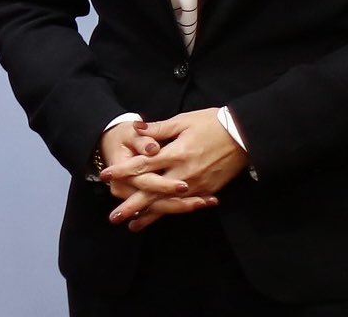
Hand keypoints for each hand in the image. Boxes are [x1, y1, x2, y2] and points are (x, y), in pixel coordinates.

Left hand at [101, 109, 246, 231]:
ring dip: (149, 216)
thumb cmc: (211, 123)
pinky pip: (185, 205)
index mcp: (174, 153)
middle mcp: (183, 173)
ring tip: (133, 226)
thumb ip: (158, 129)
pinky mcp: (207, 191)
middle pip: (152, 192)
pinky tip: (160, 218)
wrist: (242, 136)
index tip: (105, 177)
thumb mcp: (183, 121)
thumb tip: (136, 128)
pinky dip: (170, 213)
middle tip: (114, 217)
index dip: (123, 171)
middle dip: (131, 205)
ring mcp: (195, 185)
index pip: (142, 165)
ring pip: (167, 204)